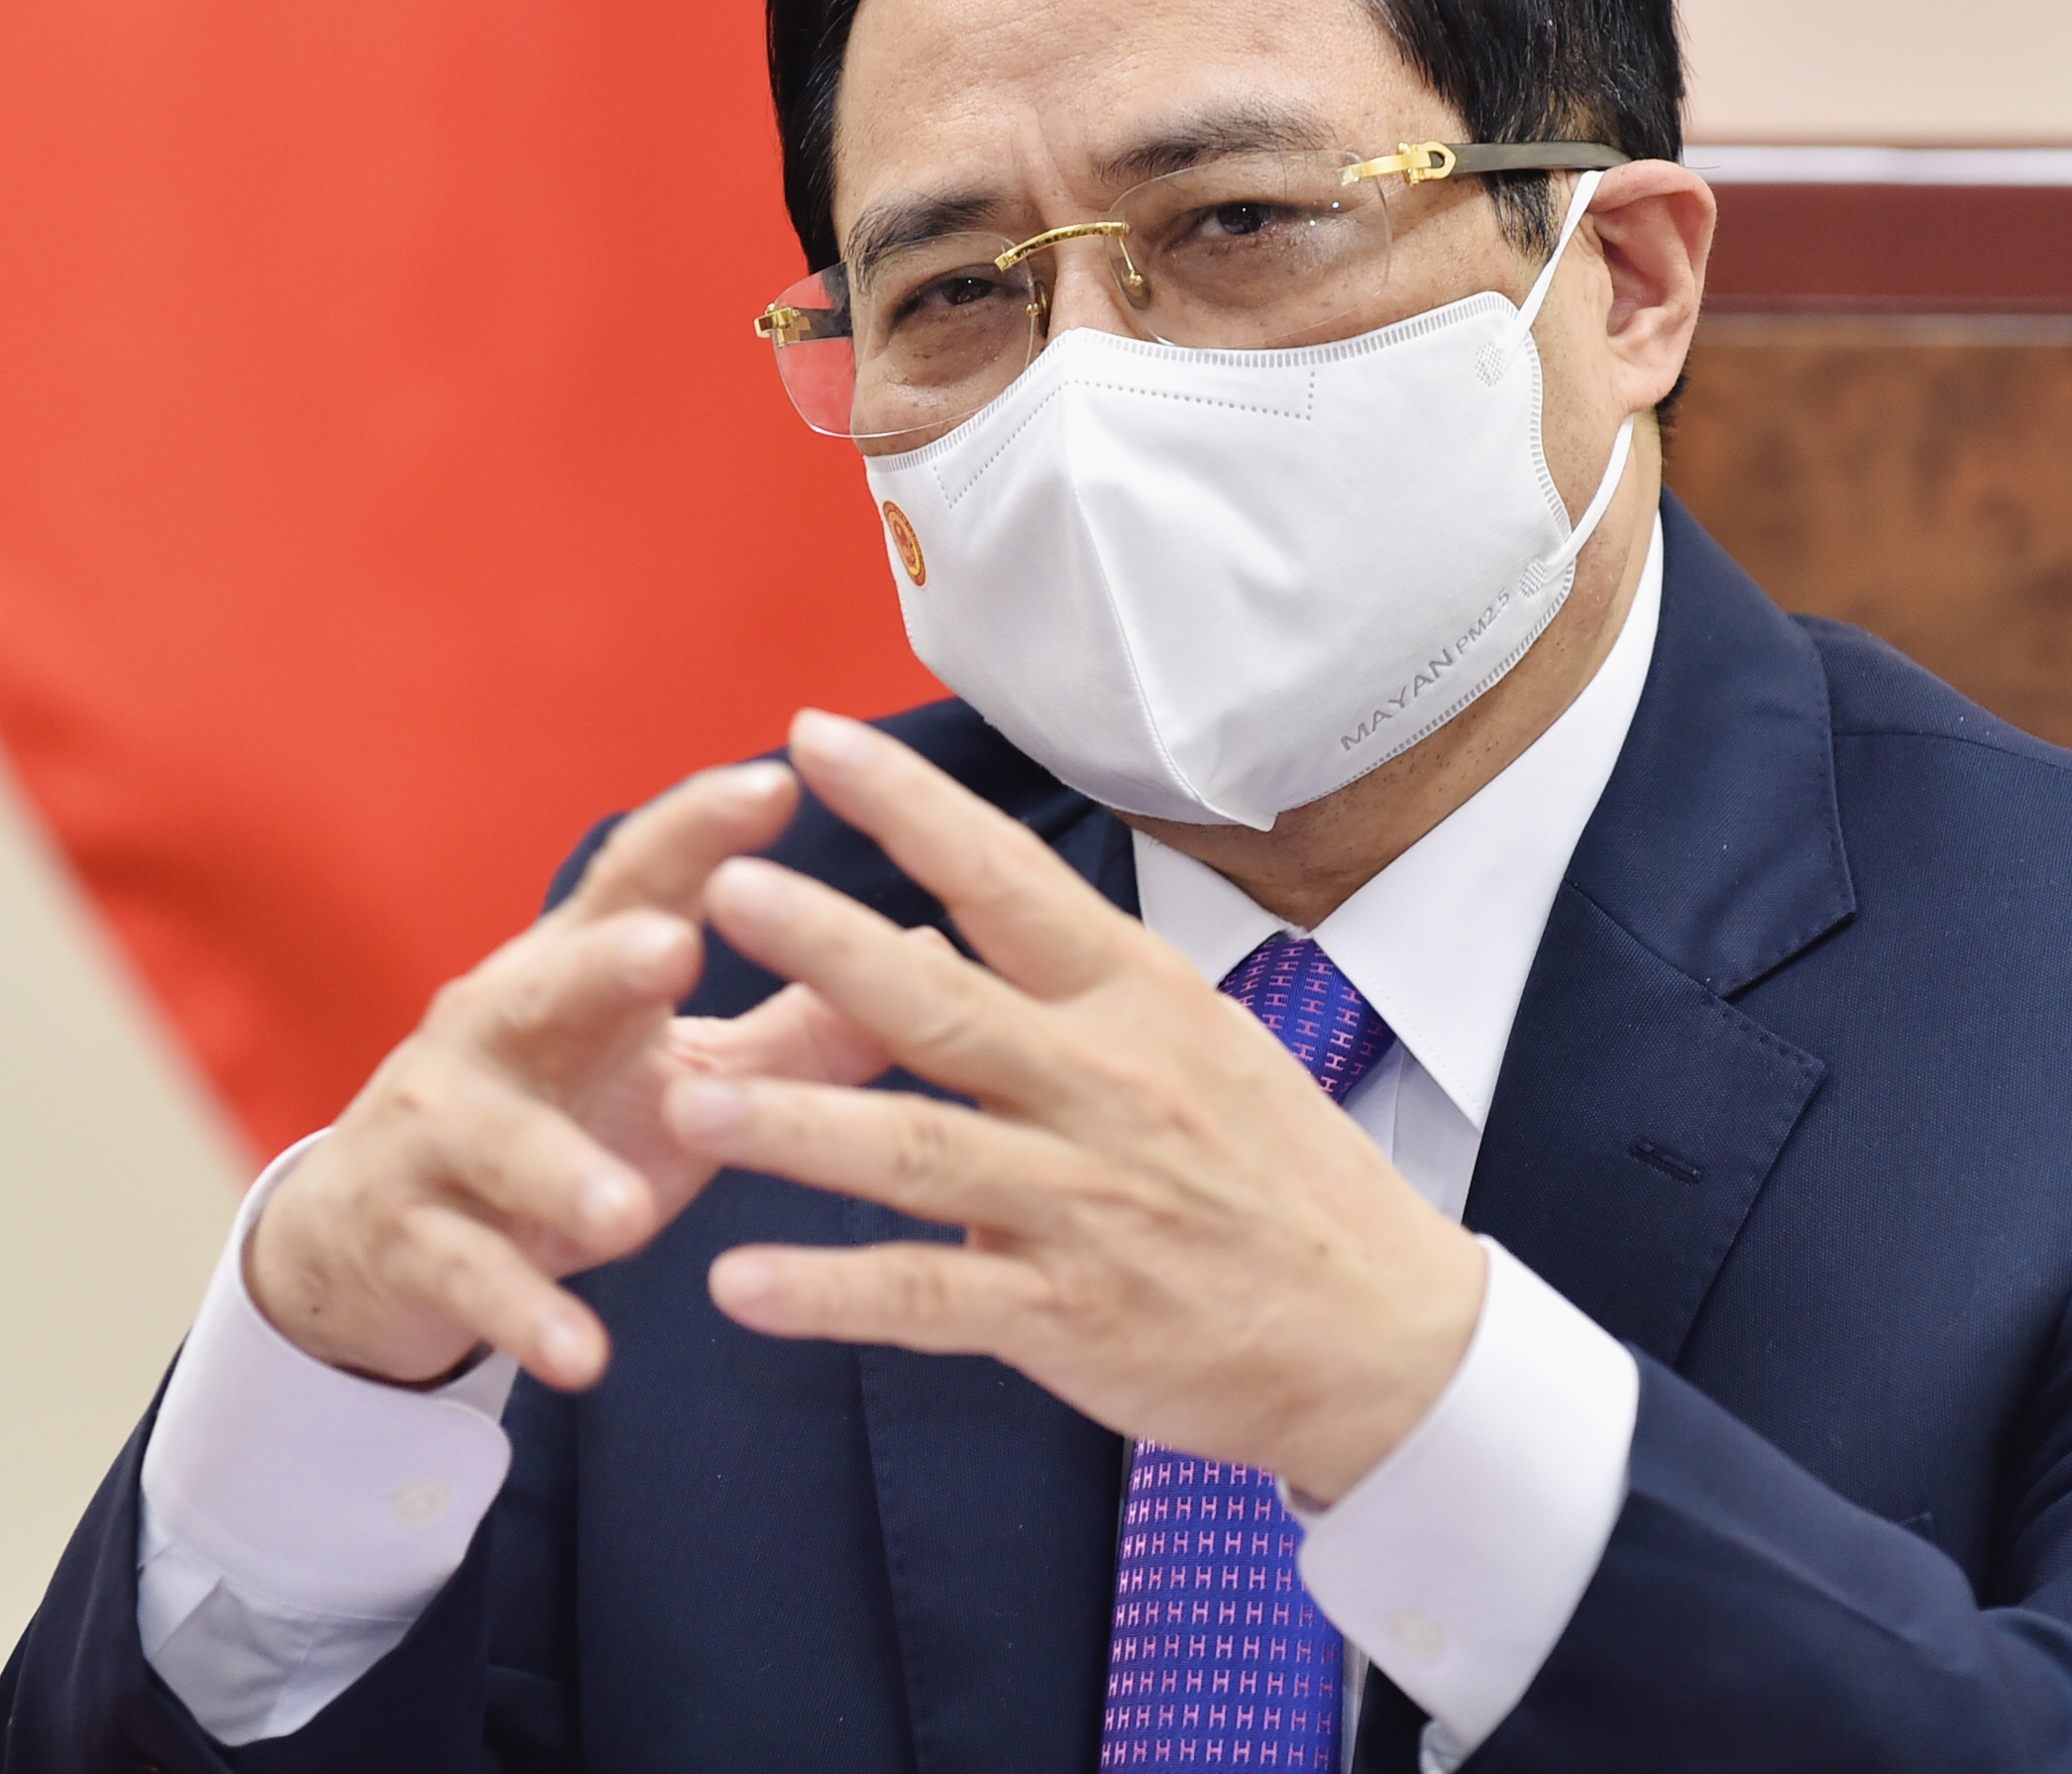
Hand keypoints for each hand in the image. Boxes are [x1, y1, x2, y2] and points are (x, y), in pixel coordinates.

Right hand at [246, 760, 886, 1388]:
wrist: (374, 1238)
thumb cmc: (564, 1126)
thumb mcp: (681, 1077)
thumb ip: (796, 1030)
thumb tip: (932, 958)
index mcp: (575, 972)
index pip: (635, 881)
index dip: (699, 831)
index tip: (775, 783)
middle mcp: (497, 1029)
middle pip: (547, 983)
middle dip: (605, 964)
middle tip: (673, 949)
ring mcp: (440, 1131)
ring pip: (496, 1141)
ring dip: (561, 1172)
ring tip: (629, 1209)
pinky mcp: (410, 1235)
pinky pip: (471, 1274)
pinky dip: (526, 1314)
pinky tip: (584, 1357)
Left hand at [667, 711, 1487, 1504]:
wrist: (1383, 1334)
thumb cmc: (1279, 1174)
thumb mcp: (1197, 1043)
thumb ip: (1066, 988)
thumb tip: (940, 925)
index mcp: (1138, 998)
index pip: (1009, 880)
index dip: (909, 805)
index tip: (814, 738)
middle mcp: (1108, 1085)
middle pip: (945, 1004)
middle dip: (829, 945)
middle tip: (724, 888)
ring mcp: (1087, 1204)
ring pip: (920, 1153)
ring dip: (799, 1129)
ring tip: (688, 1100)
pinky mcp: (1069, 1315)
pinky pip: (929, 1299)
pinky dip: (829, 1294)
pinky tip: (736, 1284)